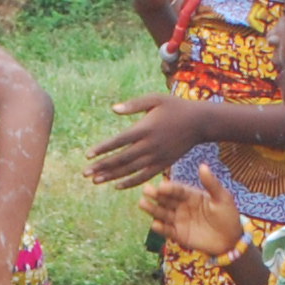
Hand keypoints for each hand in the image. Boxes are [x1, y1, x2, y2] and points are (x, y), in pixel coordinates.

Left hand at [89, 94, 203, 188]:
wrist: (199, 122)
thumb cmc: (175, 107)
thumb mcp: (155, 99)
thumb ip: (134, 104)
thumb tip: (113, 109)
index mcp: (146, 128)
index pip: (119, 141)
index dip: (103, 149)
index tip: (88, 155)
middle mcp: (150, 145)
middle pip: (122, 159)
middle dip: (102, 166)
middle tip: (85, 173)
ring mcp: (157, 156)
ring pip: (131, 170)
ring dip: (112, 176)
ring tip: (95, 181)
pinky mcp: (164, 164)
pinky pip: (145, 176)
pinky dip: (131, 182)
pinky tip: (117, 186)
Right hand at [139, 179, 245, 258]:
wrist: (231, 240)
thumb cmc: (228, 216)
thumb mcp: (222, 198)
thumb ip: (211, 183)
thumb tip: (202, 165)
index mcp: (192, 195)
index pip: (177, 190)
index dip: (169, 188)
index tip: (161, 186)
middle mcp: (182, 206)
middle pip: (166, 200)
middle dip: (156, 195)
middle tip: (146, 190)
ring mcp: (179, 220)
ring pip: (163, 213)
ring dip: (152, 209)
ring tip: (142, 204)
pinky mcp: (179, 235)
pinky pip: (167, 230)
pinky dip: (160, 228)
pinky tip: (155, 224)